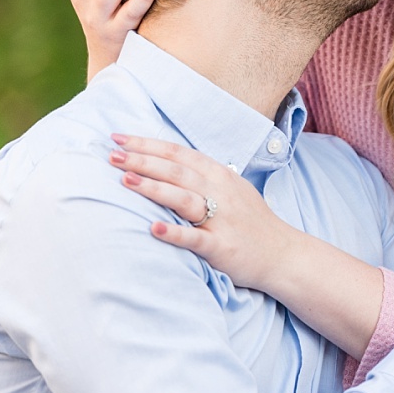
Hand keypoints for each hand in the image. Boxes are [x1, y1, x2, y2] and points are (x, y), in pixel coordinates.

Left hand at [108, 133, 295, 291]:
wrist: (282, 253)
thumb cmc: (250, 220)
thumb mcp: (231, 188)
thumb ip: (202, 175)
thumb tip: (166, 161)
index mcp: (219, 174)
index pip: (178, 153)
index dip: (147, 144)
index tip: (118, 138)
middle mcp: (220, 191)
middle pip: (176, 171)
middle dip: (142, 161)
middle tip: (111, 155)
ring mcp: (222, 219)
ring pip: (183, 198)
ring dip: (153, 188)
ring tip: (124, 181)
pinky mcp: (221, 246)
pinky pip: (195, 238)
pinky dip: (174, 233)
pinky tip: (152, 228)